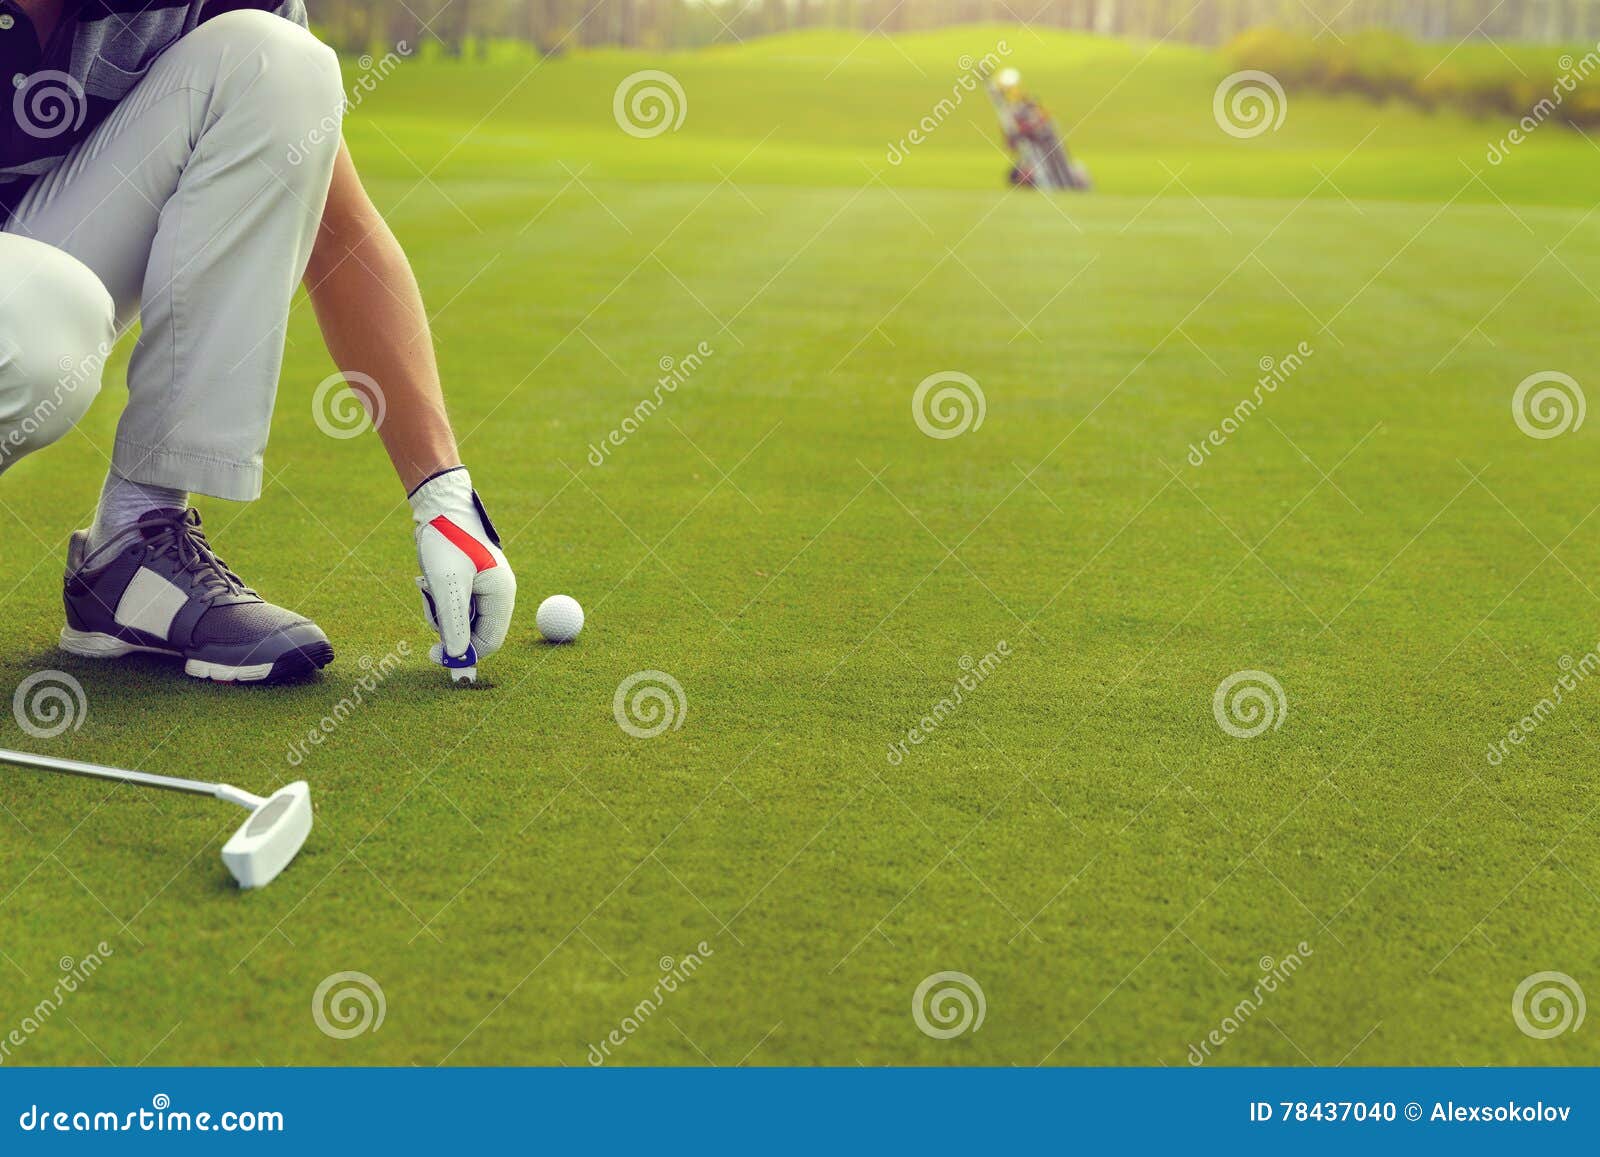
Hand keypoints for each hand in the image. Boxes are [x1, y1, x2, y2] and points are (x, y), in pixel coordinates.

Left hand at [409, 467, 515, 665]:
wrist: (438, 506)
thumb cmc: (446, 540)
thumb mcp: (447, 585)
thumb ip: (454, 622)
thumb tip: (457, 657)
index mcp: (502, 594)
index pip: (490, 641)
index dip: (465, 653)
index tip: (434, 655)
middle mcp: (498, 593)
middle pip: (475, 632)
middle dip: (449, 627)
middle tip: (429, 608)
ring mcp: (484, 588)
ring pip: (462, 620)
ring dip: (441, 612)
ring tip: (428, 587)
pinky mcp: (470, 583)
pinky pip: (456, 606)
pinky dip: (440, 602)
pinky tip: (431, 581)